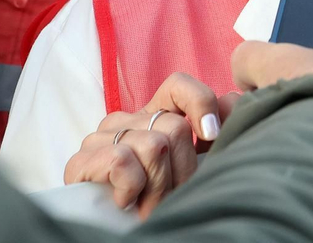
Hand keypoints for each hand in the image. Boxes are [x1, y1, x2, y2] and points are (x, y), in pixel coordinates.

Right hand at [62, 72, 231, 216]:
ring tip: (150, 207)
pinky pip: (122, 161)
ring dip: (158, 188)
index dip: (200, 103)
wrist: (114, 234)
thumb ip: (211, 133)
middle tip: (173, 197)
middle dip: (182, 171)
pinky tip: (126, 202)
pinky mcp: (80, 161)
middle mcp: (126, 121)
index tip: (212, 137)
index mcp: (152, 118)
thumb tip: (232, 100)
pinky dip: (131, 188)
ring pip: (154, 146)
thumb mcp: (192, 167)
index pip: (178, 85)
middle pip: (174, 126)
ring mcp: (100, 138)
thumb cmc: (161, 204)